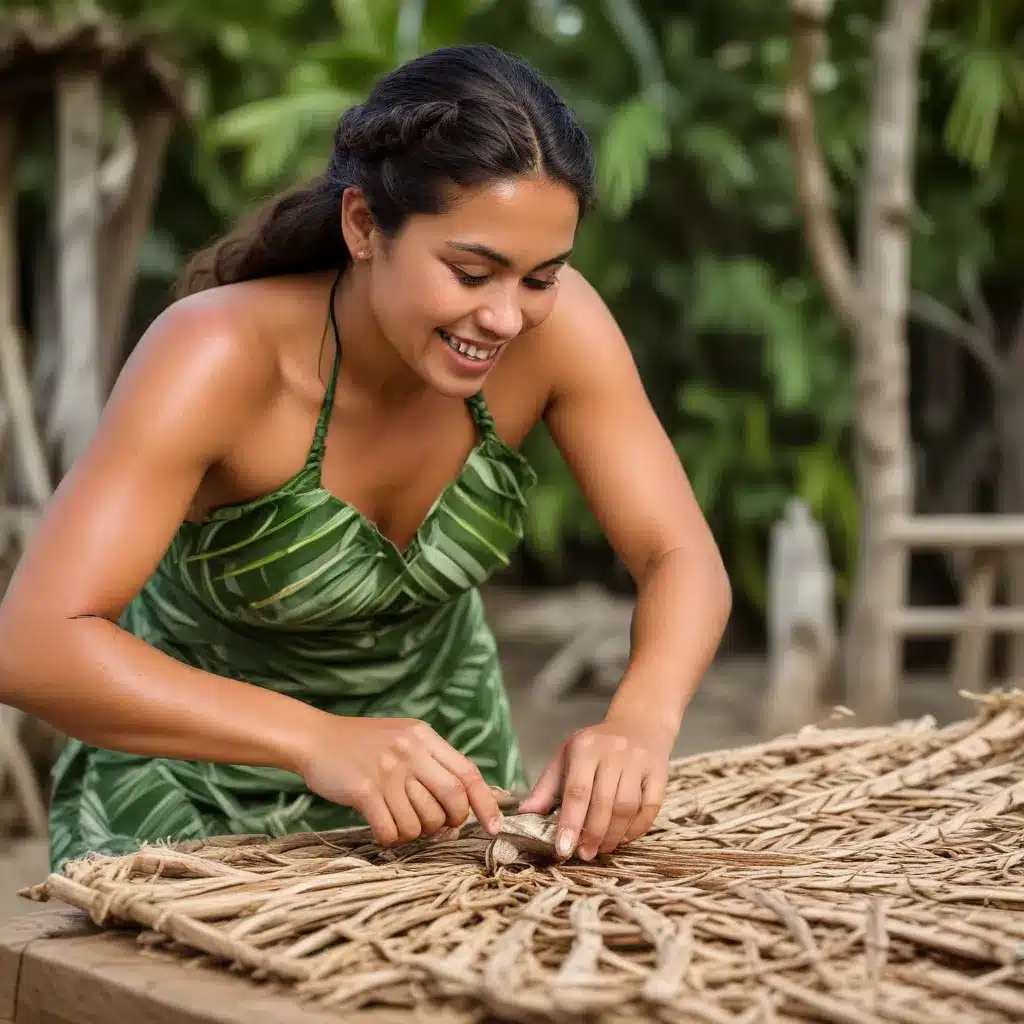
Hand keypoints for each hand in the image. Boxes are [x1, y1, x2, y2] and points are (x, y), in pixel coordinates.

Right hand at [295, 715, 503, 846]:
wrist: (315, 739)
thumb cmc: (362, 744)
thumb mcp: (403, 738)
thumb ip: (431, 761)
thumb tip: (464, 801)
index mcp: (424, 737)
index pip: (468, 773)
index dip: (485, 803)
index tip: (494, 827)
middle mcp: (410, 752)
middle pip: (452, 800)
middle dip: (451, 823)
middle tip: (436, 827)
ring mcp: (388, 771)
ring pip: (422, 822)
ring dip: (414, 833)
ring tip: (397, 820)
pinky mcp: (365, 791)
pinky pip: (392, 831)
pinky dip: (390, 838)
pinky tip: (381, 828)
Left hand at [517, 719, 669, 859]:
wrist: (638, 724)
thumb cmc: (595, 746)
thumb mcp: (566, 757)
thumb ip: (547, 787)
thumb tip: (525, 813)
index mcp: (586, 747)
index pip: (577, 791)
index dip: (570, 823)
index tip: (563, 849)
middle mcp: (614, 752)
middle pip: (604, 803)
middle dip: (592, 835)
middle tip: (584, 853)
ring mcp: (639, 762)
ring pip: (627, 808)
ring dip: (613, 835)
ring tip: (601, 848)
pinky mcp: (660, 773)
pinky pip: (650, 809)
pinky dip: (636, 829)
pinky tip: (623, 838)